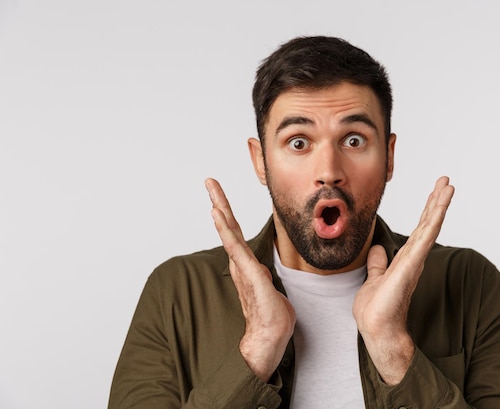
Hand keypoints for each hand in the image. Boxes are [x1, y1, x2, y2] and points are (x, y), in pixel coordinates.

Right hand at [205, 178, 295, 381]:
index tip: (218, 198)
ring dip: (220, 209)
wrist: (271, 335)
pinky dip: (225, 228)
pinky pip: (234, 246)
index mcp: (247, 264)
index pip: (236, 234)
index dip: (227, 215)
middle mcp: (240, 263)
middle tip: (209, 182)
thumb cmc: (272, 315)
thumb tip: (262, 272)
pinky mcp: (248, 272)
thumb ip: (263, 277)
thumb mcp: (271, 288)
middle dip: (219, 203)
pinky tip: (217, 214)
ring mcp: (242, 266)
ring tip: (211, 191)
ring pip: (229, 232)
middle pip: (228, 227)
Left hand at [353, 176, 454, 384]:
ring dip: (439, 205)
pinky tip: (440, 205)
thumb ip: (378, 263)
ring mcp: (415, 260)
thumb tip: (378, 249)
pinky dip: (434, 219)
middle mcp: (413, 257)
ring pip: (430, 226)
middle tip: (446, 181)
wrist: (376, 328)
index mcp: (405, 259)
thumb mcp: (374, 278)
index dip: (427, 210)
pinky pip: (426, 236)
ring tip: (448, 186)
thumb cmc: (376, 310)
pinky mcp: (412, 264)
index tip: (434, 192)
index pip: (419, 229)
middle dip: (436, 201)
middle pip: (427, 223)